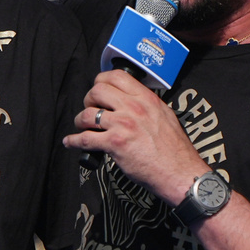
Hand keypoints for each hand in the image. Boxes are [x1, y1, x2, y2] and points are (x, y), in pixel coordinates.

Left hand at [63, 69, 208, 204]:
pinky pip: (85, 139)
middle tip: (90, 108)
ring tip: (82, 126)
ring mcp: (123, 125)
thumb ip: (147, 105)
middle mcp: (133, 108)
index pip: (117, 76)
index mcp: (146, 99)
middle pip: (97, 91)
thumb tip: (130, 100)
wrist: (180, 172)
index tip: (98, 88)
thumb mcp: (165, 115)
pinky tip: (70, 142)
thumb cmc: (175, 149)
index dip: (102, 80)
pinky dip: (73, 141)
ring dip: (80, 120)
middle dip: (89, 99)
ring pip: (88, 114)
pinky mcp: (115, 144)